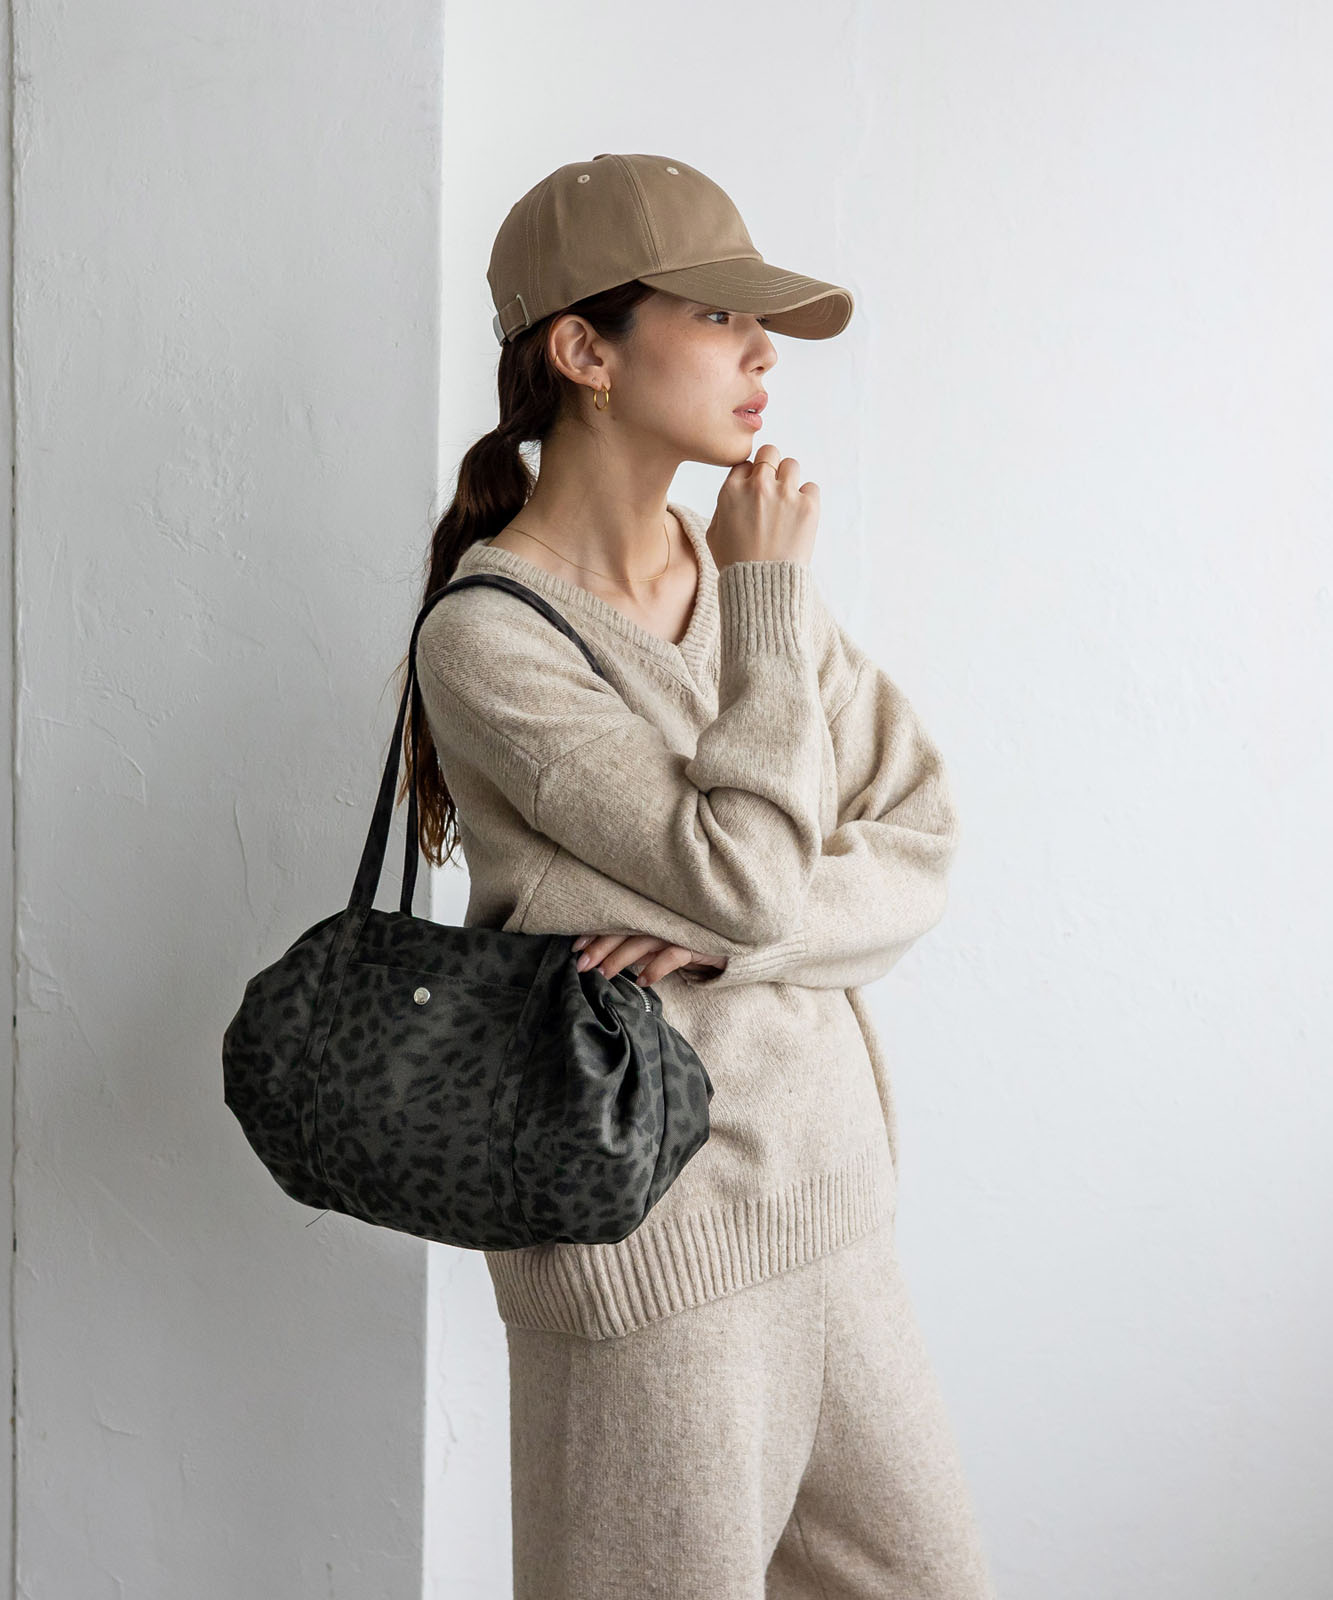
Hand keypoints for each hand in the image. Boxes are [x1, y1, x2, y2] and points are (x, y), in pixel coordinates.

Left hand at [570, 932, 727, 986]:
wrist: (737, 940)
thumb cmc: (694, 940)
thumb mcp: (663, 940)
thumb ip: (640, 944)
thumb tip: (606, 958)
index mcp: (651, 914)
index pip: (618, 920)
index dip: (596, 932)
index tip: (575, 947)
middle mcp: (662, 917)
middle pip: (626, 929)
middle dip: (601, 947)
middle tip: (581, 965)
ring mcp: (679, 928)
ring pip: (644, 940)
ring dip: (622, 958)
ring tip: (605, 974)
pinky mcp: (697, 942)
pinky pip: (673, 954)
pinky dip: (656, 968)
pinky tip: (642, 981)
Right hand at [706, 443, 819, 569]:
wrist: (763, 587)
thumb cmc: (736, 563)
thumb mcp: (714, 532)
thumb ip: (724, 503)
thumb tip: (737, 487)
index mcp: (732, 490)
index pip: (745, 464)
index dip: (750, 478)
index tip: (754, 495)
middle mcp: (758, 486)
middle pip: (770, 453)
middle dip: (771, 467)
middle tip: (773, 489)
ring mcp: (785, 494)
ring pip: (792, 465)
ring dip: (789, 480)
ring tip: (786, 504)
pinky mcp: (808, 506)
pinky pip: (811, 487)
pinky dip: (807, 499)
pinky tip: (798, 518)